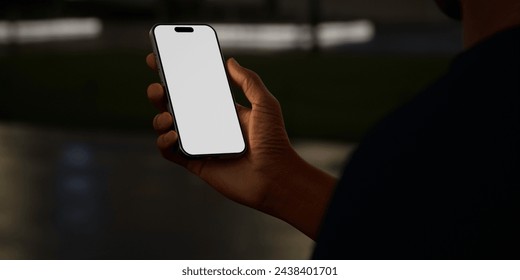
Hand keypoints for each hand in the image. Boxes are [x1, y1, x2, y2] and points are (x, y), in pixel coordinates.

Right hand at [146, 54, 336, 238]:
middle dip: (160, 93)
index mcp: (222, 109)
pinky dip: (164, 142)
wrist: (274, 176)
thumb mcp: (265, 104)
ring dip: (159, 119)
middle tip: (158, 87)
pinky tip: (172, 135)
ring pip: (168, 127)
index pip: (194, 88)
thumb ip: (249, 81)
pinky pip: (171, 152)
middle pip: (175, 105)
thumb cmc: (274, 141)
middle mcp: (208, 125)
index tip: (160, 59)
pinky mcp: (195, 163)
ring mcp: (200, 144)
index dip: (176, 75)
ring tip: (168, 116)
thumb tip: (229, 61)